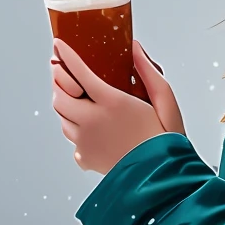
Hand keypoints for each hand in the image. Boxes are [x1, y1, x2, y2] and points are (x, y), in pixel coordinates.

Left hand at [50, 37, 185, 174]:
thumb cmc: (166, 139)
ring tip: (74, 96)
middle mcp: (93, 121)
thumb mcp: (165, 99)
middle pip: (60, 96)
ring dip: (65, 104)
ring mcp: (86, 142)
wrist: (160, 179)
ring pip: (62, 118)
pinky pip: (72, 140)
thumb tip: (134, 47)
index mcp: (112, 102)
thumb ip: (148, 70)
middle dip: (57, 81)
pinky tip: (88, 127)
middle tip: (61, 70)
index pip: (79, 73)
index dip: (66, 56)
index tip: (58, 45)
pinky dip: (75, 130)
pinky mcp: (85, 158)